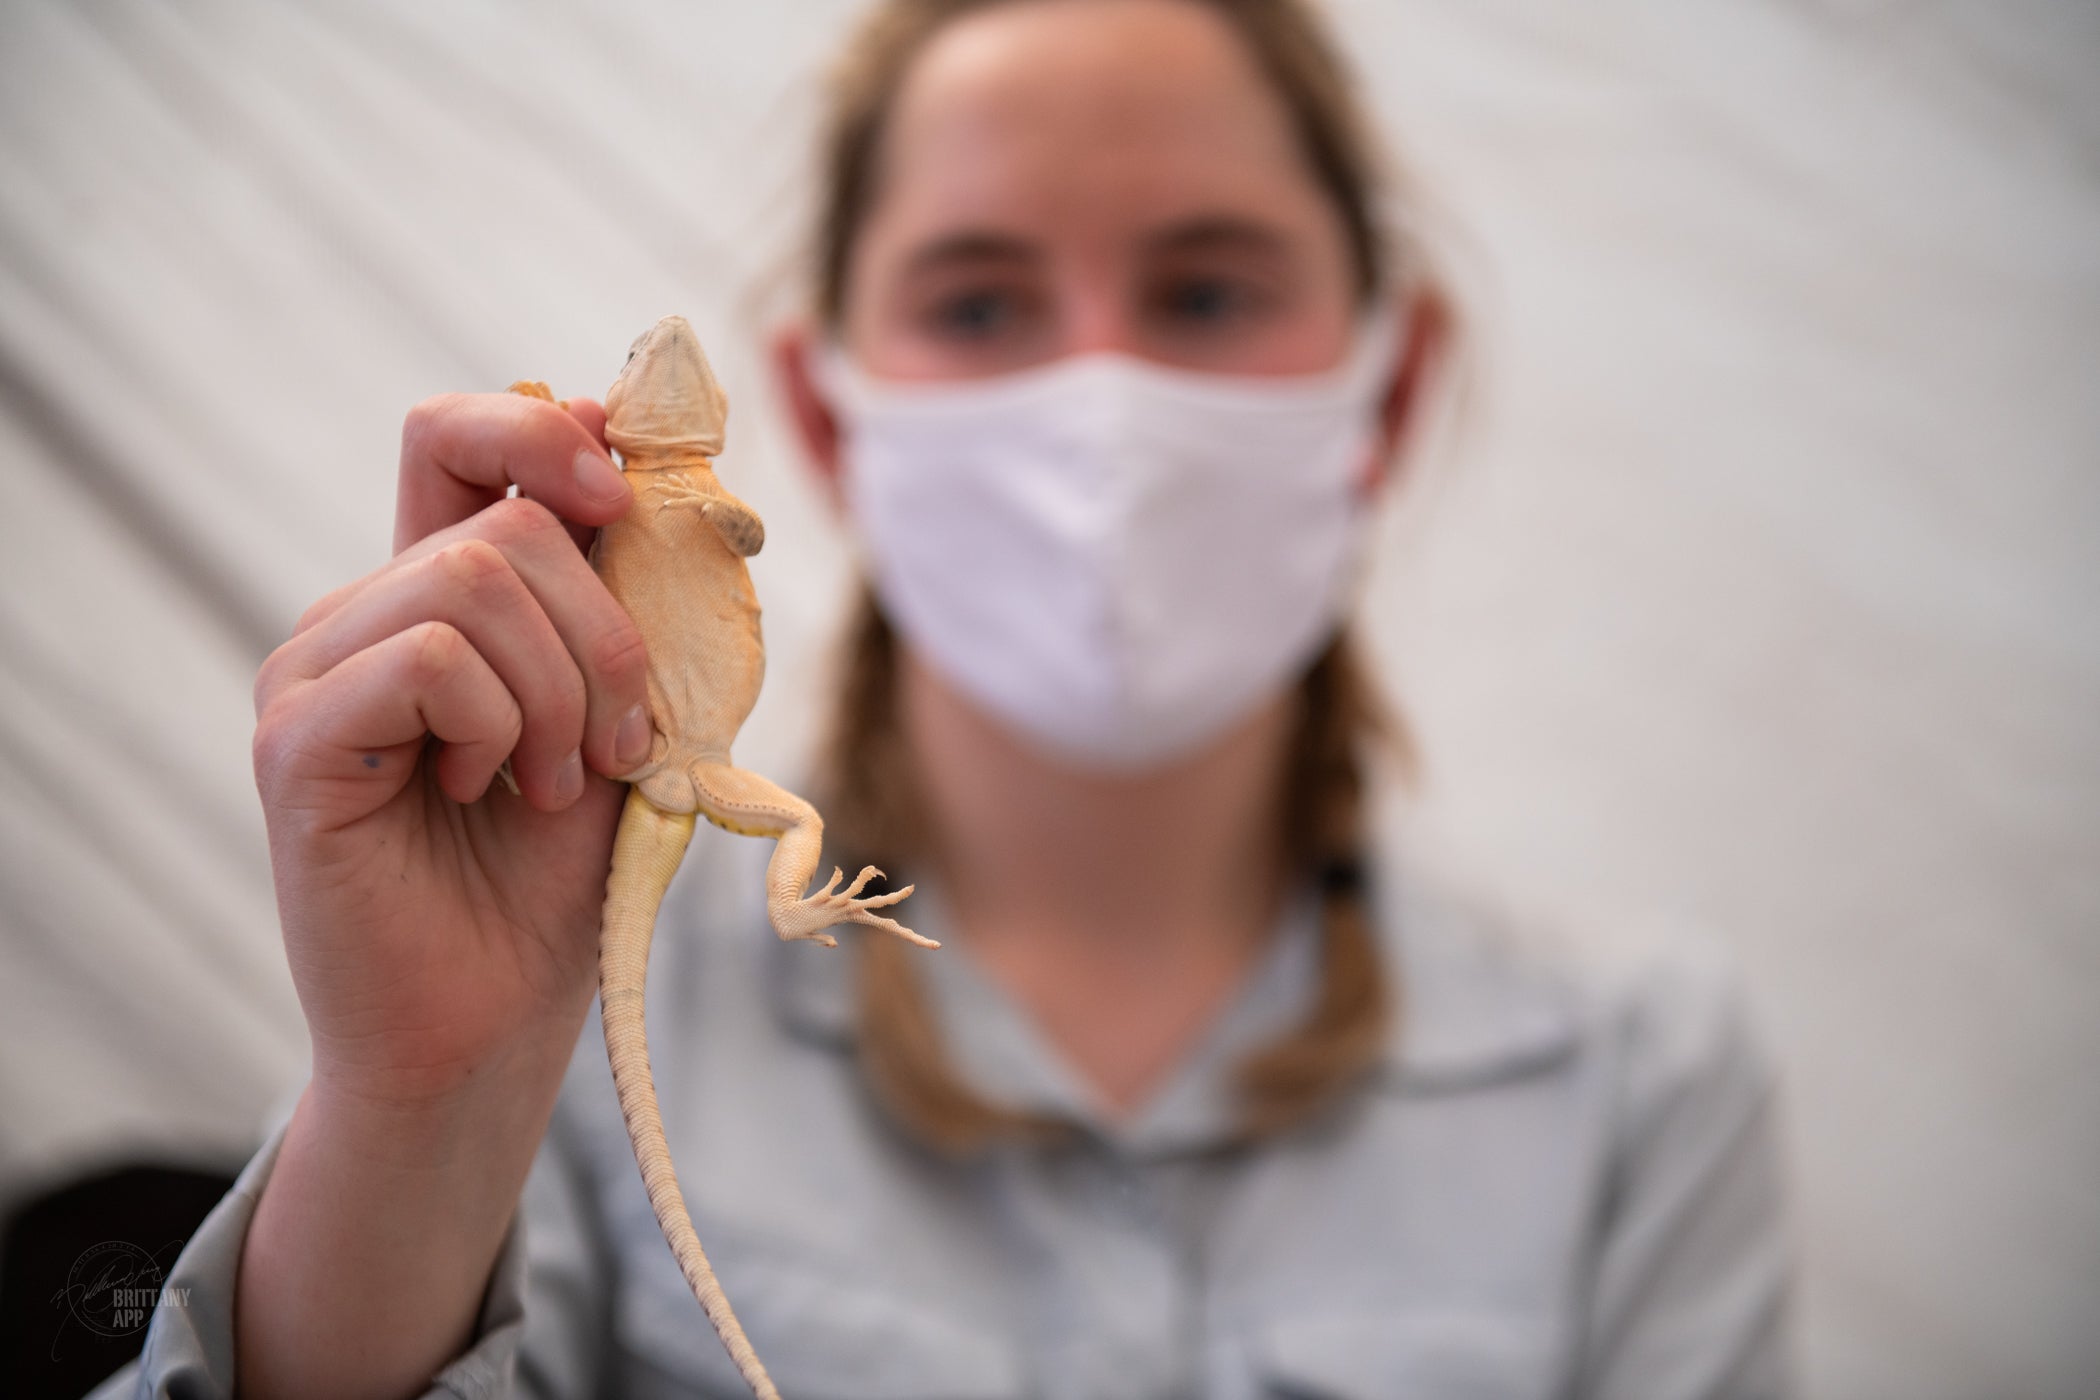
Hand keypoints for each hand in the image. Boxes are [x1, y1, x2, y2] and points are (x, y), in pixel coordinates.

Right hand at [252, 390, 648, 1111]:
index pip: (459, 438)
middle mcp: (362, 616)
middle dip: (606, 634)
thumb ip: (612, 596)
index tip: (624, 503)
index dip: (547, 434)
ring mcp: (314, 671)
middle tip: (616, 743)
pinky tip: (484, 795)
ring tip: (551, 784)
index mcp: (436, 599)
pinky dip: (498, 727)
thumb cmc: (554, 875)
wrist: (495, 1019)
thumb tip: (622, 449)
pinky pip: (428, 661)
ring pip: (472, 580)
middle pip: (507, 522)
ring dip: (560, 694)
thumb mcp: (615, 712)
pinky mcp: (296, 740)